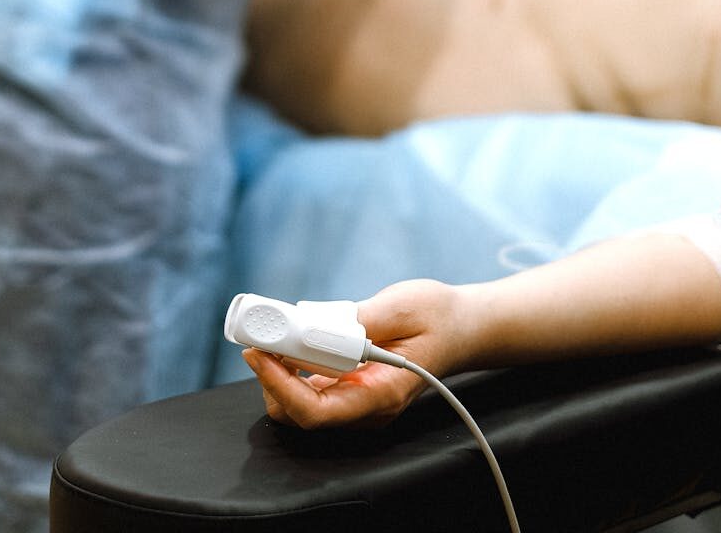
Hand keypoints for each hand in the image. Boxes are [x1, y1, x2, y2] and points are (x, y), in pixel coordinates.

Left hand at [243, 279, 466, 428]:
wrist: (462, 327)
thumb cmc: (438, 317)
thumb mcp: (401, 307)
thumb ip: (360, 321)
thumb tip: (316, 325)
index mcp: (380, 394)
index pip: (315, 411)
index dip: (278, 384)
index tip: (258, 351)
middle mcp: (366, 409)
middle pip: (299, 414)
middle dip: (271, 378)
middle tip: (261, 337)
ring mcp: (358, 402)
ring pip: (300, 405)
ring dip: (279, 372)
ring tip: (275, 333)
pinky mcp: (352, 389)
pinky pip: (312, 389)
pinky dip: (292, 367)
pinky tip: (292, 340)